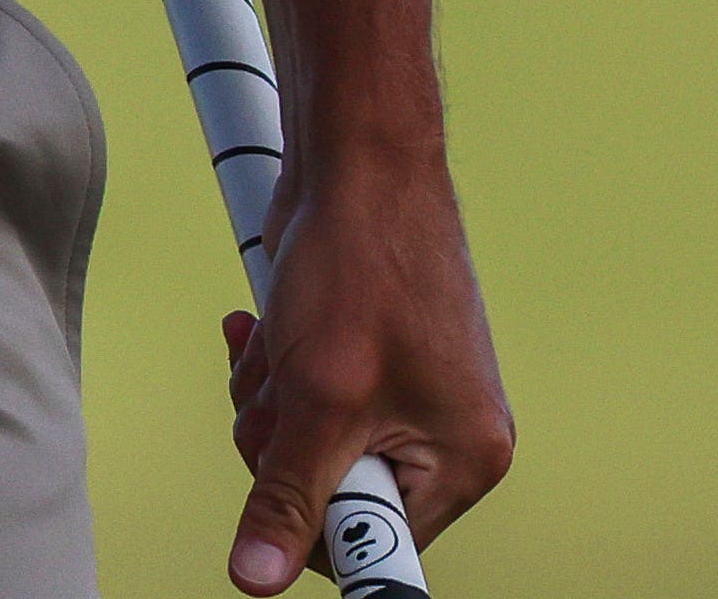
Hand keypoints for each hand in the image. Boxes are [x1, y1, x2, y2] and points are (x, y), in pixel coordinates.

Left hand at [216, 144, 511, 589]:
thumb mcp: (317, 396)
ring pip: (299, 449)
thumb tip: (256, 582)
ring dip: (269, 401)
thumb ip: (287, 495)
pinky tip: (264, 328)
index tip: (289, 471)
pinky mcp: (361, 364)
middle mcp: (443, 437)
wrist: (356, 160)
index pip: (376, 547)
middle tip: (284, 390)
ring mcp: (401, 398)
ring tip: (280, 345)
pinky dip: (272, 372)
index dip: (316, 526)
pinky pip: (297, 404)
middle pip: (328, 498)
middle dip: (280, 444)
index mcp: (462, 459)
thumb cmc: (360, 264)